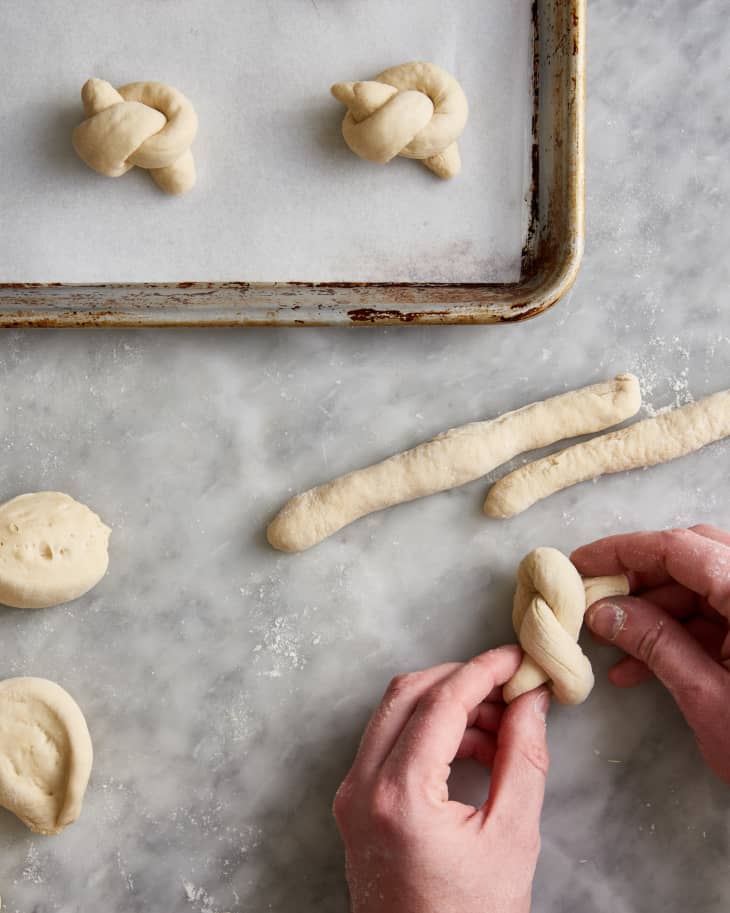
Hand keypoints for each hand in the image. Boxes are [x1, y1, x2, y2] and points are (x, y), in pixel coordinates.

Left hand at [333, 646, 550, 912]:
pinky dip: (429, 732)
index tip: (517, 659)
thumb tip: (531, 701)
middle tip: (510, 689)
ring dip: (447, 705)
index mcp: (398, 796)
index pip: (440, 702)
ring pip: (395, 713)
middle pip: (407, 694)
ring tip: (500, 729)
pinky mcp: (355, 804)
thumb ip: (523, 760)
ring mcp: (351, 795)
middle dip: (462, 680)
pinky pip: (389, 742)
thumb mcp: (511, 839)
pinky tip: (473, 750)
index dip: (483, 671)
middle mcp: (361, 787)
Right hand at [572, 525, 729, 782]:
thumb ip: (656, 645)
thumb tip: (604, 611)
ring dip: (655, 611)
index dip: (624, 549)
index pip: (681, 548)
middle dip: (639, 578)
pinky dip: (680, 633)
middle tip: (596, 597)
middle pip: (694, 558)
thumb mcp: (710, 699)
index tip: (580, 562)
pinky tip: (639, 666)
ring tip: (610, 642)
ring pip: (704, 587)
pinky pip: (719, 617)